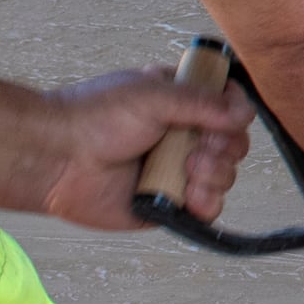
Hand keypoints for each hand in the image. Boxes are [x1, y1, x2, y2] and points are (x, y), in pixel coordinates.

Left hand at [0, 65, 249, 231]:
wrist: (59, 160)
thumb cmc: (96, 117)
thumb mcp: (154, 95)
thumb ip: (203, 103)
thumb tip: (244, 112)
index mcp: (179, 102)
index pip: (228, 105)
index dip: (234, 113)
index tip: (225, 117)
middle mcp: (181, 136)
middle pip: (232, 143)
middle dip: (224, 148)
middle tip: (198, 150)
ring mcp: (176, 171)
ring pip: (224, 176)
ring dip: (216, 175)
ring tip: (188, 172)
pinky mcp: (168, 204)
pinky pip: (207, 208)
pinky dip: (207, 203)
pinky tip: (190, 196)